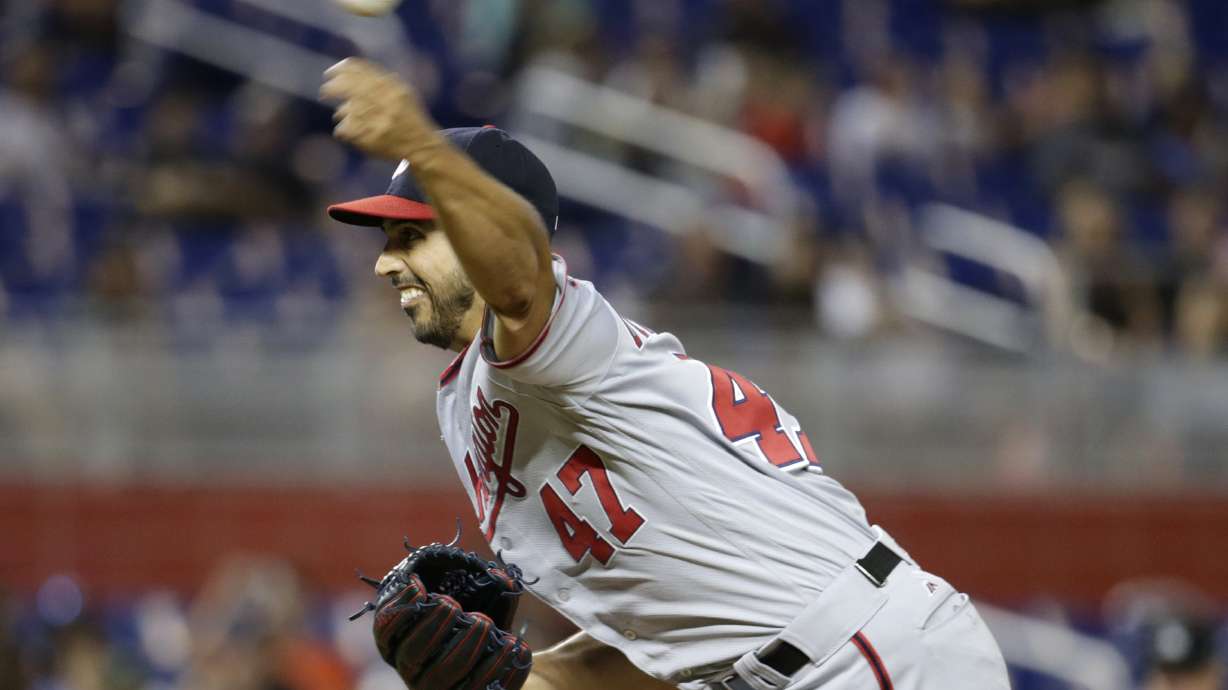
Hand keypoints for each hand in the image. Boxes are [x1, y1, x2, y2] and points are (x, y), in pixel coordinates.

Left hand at [319, 57, 441, 159]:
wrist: (421, 146)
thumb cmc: (408, 116)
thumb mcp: (401, 90)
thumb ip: (378, 78)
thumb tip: (345, 67)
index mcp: (390, 86)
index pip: (356, 69)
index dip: (339, 69)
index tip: (330, 73)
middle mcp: (381, 100)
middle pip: (344, 87)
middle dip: (330, 89)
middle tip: (325, 93)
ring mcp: (373, 120)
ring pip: (342, 112)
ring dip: (343, 115)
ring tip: (355, 121)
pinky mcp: (366, 138)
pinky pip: (342, 130)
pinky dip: (345, 132)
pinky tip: (356, 134)